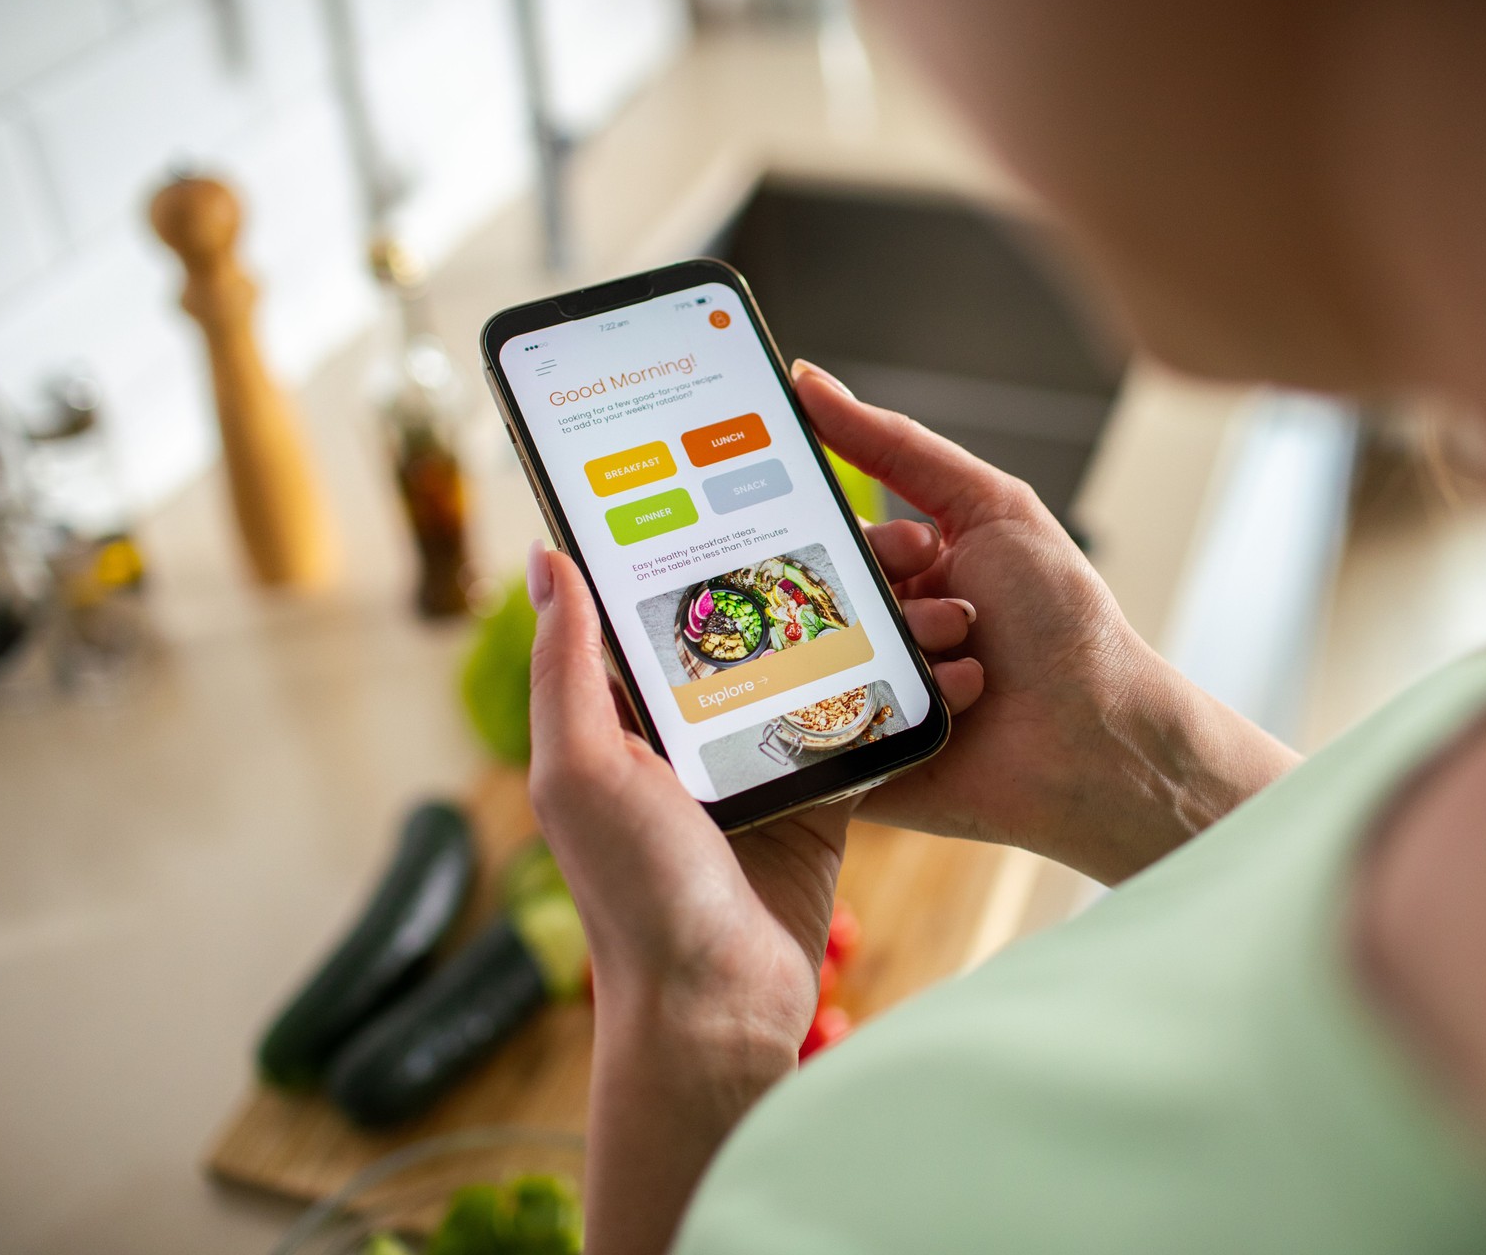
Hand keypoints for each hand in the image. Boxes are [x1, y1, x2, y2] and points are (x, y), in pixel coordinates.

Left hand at [522, 530, 982, 1253]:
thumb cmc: (634, 897)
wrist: (716, 1008)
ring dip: (863, 619)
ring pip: (812, 659)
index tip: (743, 478)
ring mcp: (757, 757)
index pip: (656, 600)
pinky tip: (936, 647)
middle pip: (750, 619)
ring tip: (917, 573)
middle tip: (864, 519)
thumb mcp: (581, 771)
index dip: (696, 539)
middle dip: (806, 568)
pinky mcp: (818, 794)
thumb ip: (568, 667)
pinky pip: (855, 722)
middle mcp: (690, 725)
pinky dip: (893, 686)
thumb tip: (549, 559)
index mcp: (622, 712)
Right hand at [796, 360, 1297, 883]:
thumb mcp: (991, 506)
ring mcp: (871, 693)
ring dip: (904, 647)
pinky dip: (899, 701)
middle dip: (885, 597)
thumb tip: (810, 381)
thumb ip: (897, 445)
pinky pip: (831, 720)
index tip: (911, 548)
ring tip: (966, 656)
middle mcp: (884, 629)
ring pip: (826, 655)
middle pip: (826, 594)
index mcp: (908, 571)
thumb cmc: (1062, 619)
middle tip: (952, 608)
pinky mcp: (861, 755)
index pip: (840, 539)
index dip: (867, 539)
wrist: (1097, 731)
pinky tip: (960, 702)